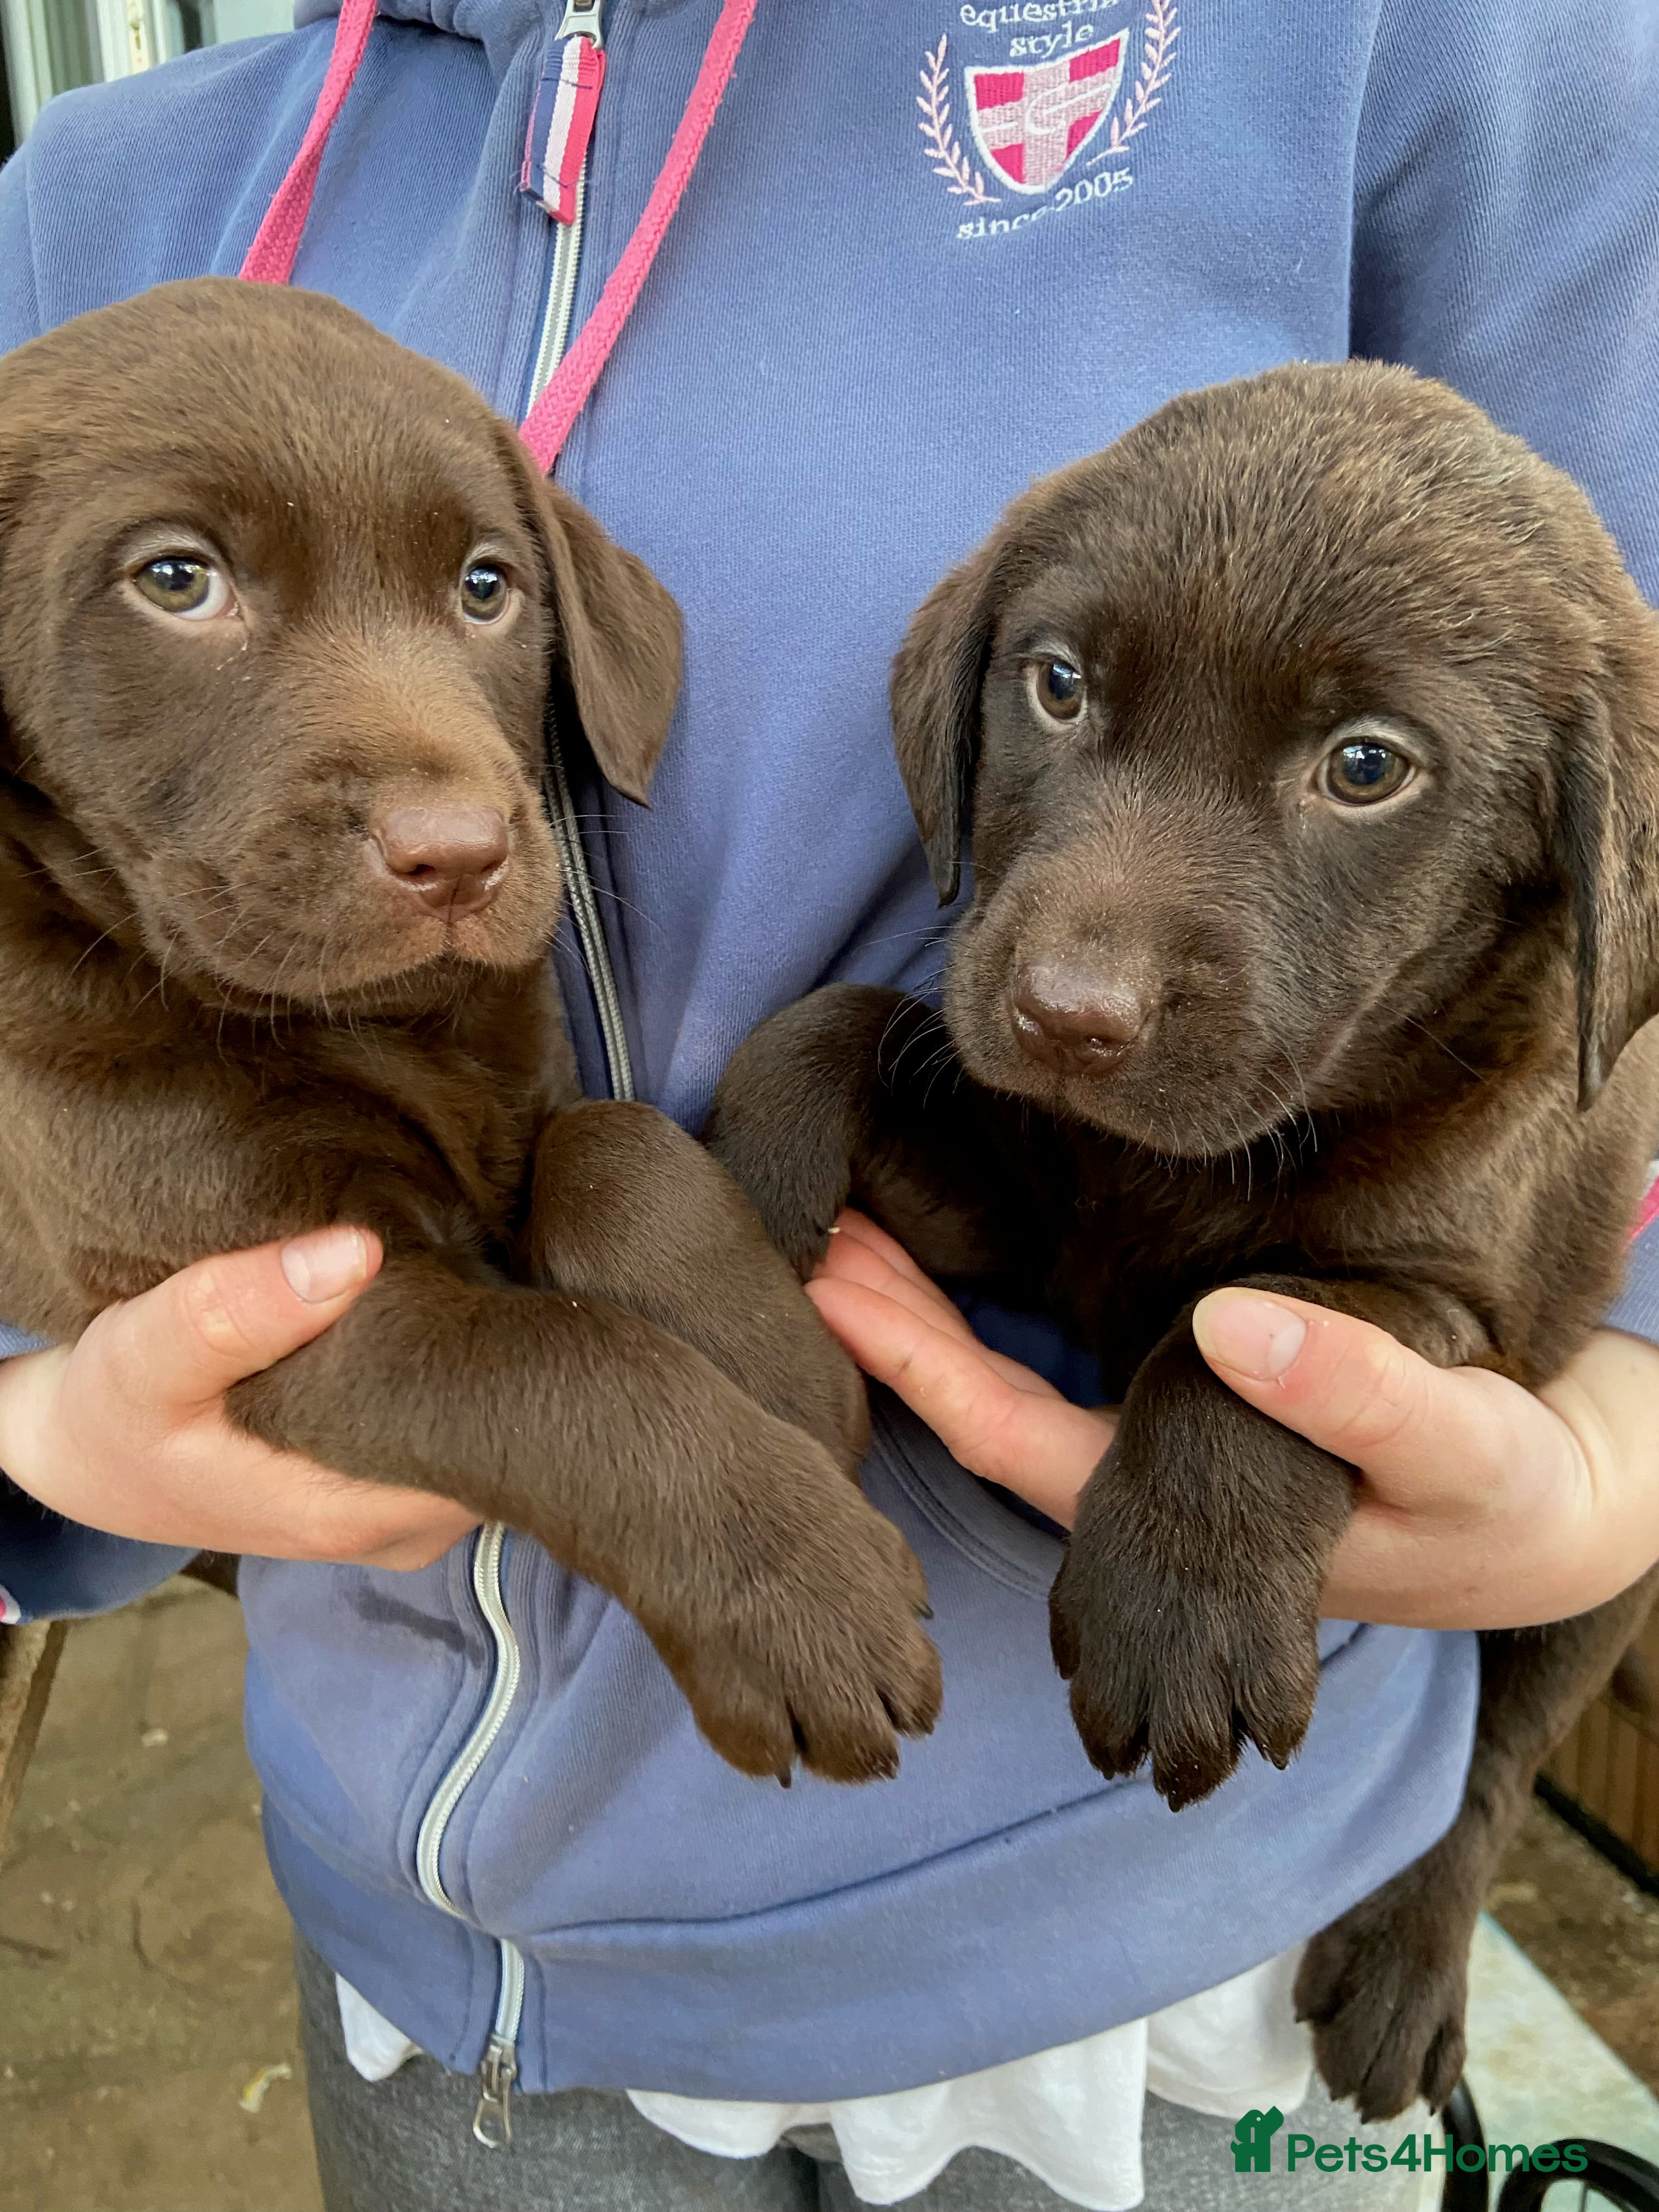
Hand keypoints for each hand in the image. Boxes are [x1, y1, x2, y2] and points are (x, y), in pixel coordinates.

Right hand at [0, 1229, 477, 1569]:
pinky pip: (460, 1423)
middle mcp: (405, 1524)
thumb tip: (357, 1252)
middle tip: (466, 1259)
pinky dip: (450, 1368)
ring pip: (489, 1427)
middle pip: (507, 1435)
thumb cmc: (118, 1407)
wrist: (97, 1449)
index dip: (506, 1357)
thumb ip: (236, 1307)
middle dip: (500, 1349)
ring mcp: (409, 1508)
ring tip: (443, 1275)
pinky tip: (427, 1311)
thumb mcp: (147, 1354)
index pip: (497, 1446)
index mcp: (361, 1512)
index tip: (481, 1281)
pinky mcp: (398, 1479)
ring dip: (475, 1354)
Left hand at [807, 1213, 1658, 1629]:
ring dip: (930, 1301)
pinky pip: (1062, 1345)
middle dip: (888, 1323)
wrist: (1546, 1508)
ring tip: (849, 1215)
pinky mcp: (1187, 1396)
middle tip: (801, 1222)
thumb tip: (1227, 1329)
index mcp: (1179, 1521)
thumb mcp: (1457, 1451)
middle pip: (983, 1403)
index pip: (1012, 1438)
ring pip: (1010, 1375)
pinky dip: (998, 1291)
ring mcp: (1158, 1445)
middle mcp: (1144, 1490)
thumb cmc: (1502, 1496)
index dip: (913, 1362)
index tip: (827, 1278)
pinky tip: (960, 1232)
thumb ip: (1357, 1394)